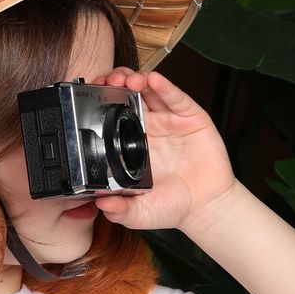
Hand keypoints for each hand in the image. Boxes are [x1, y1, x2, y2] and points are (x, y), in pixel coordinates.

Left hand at [89, 68, 237, 230]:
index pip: (111, 119)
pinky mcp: (190, 118)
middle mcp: (147, 130)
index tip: (90, 97)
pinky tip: (154, 80)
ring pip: (149, 92)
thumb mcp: (139, 213)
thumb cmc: (170, 207)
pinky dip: (165, 87)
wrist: (204, 207)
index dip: (100, 105)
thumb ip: (120, 210)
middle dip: (115, 85)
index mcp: (130, 147)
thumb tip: (102, 205)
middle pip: (127, 98)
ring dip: (136, 80)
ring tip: (127, 79)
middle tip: (107, 83)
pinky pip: (176, 98)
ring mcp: (168, 121)